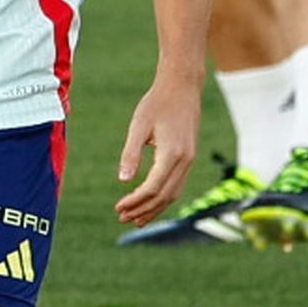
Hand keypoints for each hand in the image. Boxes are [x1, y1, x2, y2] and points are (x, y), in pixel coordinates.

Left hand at [114, 71, 201, 225]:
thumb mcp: (139, 126)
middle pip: (164, 196)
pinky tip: (151, 202)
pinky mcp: (189, 157)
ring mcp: (189, 160)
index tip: (118, 208)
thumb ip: (131, 154)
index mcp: (172, 153)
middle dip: (143, 210)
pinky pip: (177, 184)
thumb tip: (123, 181)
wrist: (182, 87)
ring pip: (173, 193)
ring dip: (154, 208)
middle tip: (122, 218)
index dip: (134, 201)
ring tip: (137, 219)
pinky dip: (163, 197)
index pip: (152, 188)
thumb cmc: (157, 103)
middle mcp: (185, 160)